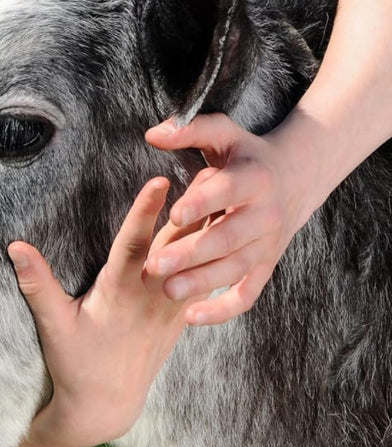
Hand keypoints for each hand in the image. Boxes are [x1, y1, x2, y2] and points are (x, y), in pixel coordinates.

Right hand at [9, 178, 199, 446]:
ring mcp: (171, 307)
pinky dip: (215, 255)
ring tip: (223, 192)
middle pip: (177, 245)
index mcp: (119, 291)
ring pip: (197, 261)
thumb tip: (15, 245)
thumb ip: (36, 283)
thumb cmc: (77, 362)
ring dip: (210, 228)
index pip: (134, 244)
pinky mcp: (180, 316)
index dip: (146, 212)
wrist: (108, 404)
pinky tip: (227, 235)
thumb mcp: (52, 324)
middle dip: (193, 208)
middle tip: (208, 170)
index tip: (159, 181)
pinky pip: (205, 281)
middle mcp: (151, 296)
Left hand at [144, 113, 305, 324]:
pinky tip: (193, 317)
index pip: (226, 192)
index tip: (173, 214)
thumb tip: (152, 134)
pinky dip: (224, 309)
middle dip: (191, 254)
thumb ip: (187, 129)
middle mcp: (265, 215)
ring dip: (202, 283)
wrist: (294, 177)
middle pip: (227, 238)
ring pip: (235, 270)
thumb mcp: (221, 132)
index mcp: (253, 178)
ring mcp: (267, 245)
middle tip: (155, 265)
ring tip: (167, 291)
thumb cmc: (245, 153)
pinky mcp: (266, 266)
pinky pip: (248, 294)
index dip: (201, 203)